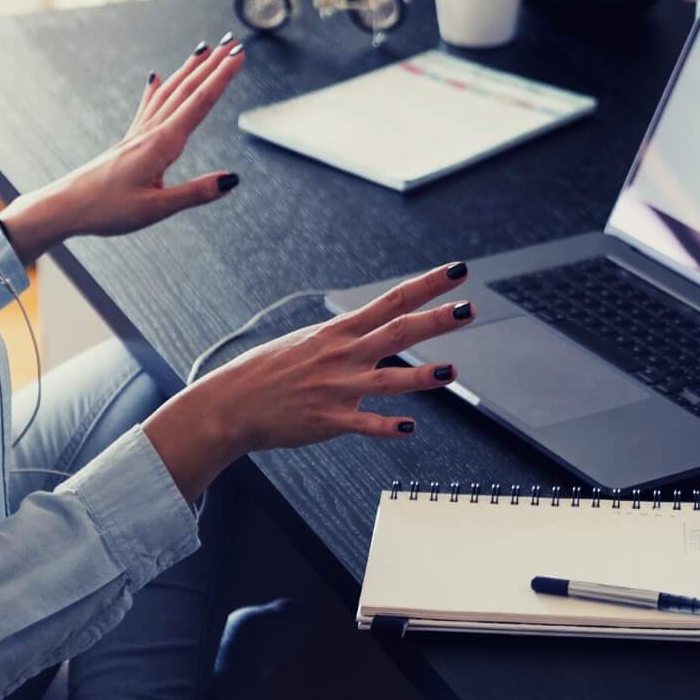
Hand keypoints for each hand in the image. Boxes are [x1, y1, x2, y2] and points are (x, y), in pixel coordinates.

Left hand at [1, 36, 244, 255]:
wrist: (65, 207)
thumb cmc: (106, 209)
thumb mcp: (157, 208)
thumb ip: (196, 193)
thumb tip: (232, 180)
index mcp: (161, 144)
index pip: (199, 103)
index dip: (222, 78)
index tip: (239, 56)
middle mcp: (150, 132)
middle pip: (187, 90)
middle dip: (213, 65)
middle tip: (233, 43)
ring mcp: (138, 134)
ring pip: (169, 93)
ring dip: (189, 71)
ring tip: (204, 50)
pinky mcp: (129, 141)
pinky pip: (148, 107)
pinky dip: (156, 89)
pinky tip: (156, 78)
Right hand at [143, 262, 475, 499]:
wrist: (230, 404)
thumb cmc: (266, 372)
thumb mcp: (305, 341)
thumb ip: (342, 337)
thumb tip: (367, 328)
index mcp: (338, 332)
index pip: (391, 300)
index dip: (427, 285)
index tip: (455, 271)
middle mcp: (342, 355)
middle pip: (398, 332)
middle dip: (436, 320)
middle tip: (469, 308)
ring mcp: (337, 388)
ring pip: (388, 380)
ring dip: (422, 376)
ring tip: (452, 371)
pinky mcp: (329, 420)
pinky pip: (365, 424)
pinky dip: (389, 426)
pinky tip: (411, 428)